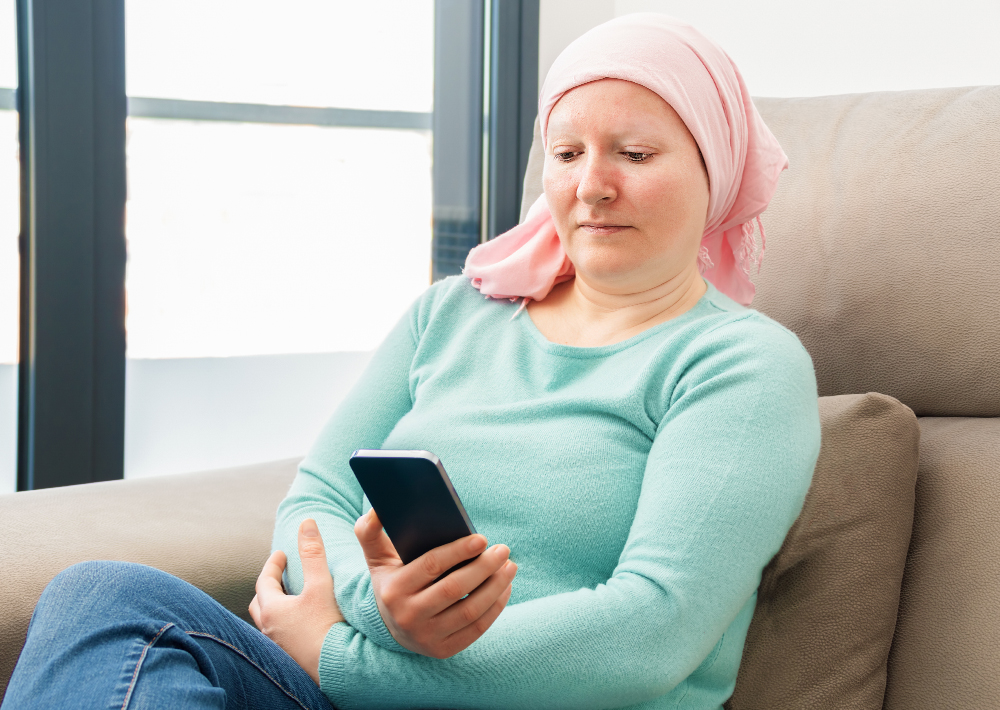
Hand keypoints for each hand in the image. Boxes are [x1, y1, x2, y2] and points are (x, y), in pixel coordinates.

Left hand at [249, 519, 344, 683]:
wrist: (335, 668)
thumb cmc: (326, 626)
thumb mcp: (321, 584)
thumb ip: (314, 553)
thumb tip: (307, 523)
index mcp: (272, 609)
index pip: (264, 580)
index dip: (273, 564)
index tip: (281, 554)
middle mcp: (269, 629)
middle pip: (260, 603)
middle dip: (269, 586)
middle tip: (281, 575)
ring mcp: (278, 646)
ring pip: (268, 622)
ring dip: (275, 607)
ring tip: (290, 600)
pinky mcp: (290, 658)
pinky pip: (279, 636)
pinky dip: (285, 625)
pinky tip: (300, 626)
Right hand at [354, 509, 516, 658]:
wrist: (389, 627)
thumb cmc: (391, 580)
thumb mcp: (376, 557)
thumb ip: (369, 531)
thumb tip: (378, 509)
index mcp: (393, 589)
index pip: (431, 565)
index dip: (459, 551)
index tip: (482, 538)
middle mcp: (408, 616)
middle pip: (454, 588)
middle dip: (484, 567)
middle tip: (503, 550)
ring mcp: (426, 637)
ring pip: (470, 610)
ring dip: (496, 586)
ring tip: (510, 566)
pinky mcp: (443, 650)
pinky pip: (477, 629)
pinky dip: (496, 607)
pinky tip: (505, 588)